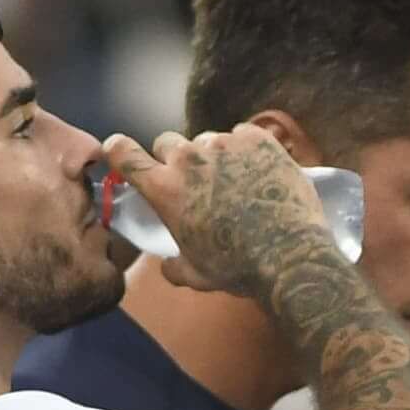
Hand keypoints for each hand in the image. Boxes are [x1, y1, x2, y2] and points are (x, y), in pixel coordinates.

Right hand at [102, 127, 328, 299]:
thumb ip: (173, 265)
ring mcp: (224, 144)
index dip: (119, 150)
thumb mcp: (195, 274)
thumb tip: (167, 264)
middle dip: (175, 159)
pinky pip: (243, 134)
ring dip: (214, 155)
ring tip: (237, 180)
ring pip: (207, 139)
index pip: (124, 154)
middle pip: (167, 143)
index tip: (120, 150)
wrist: (290, 254)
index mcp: (163, 187)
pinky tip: (260, 170)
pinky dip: (247, 148)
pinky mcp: (258, 139)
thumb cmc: (238, 268)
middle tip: (197, 181)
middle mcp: (187, 159)